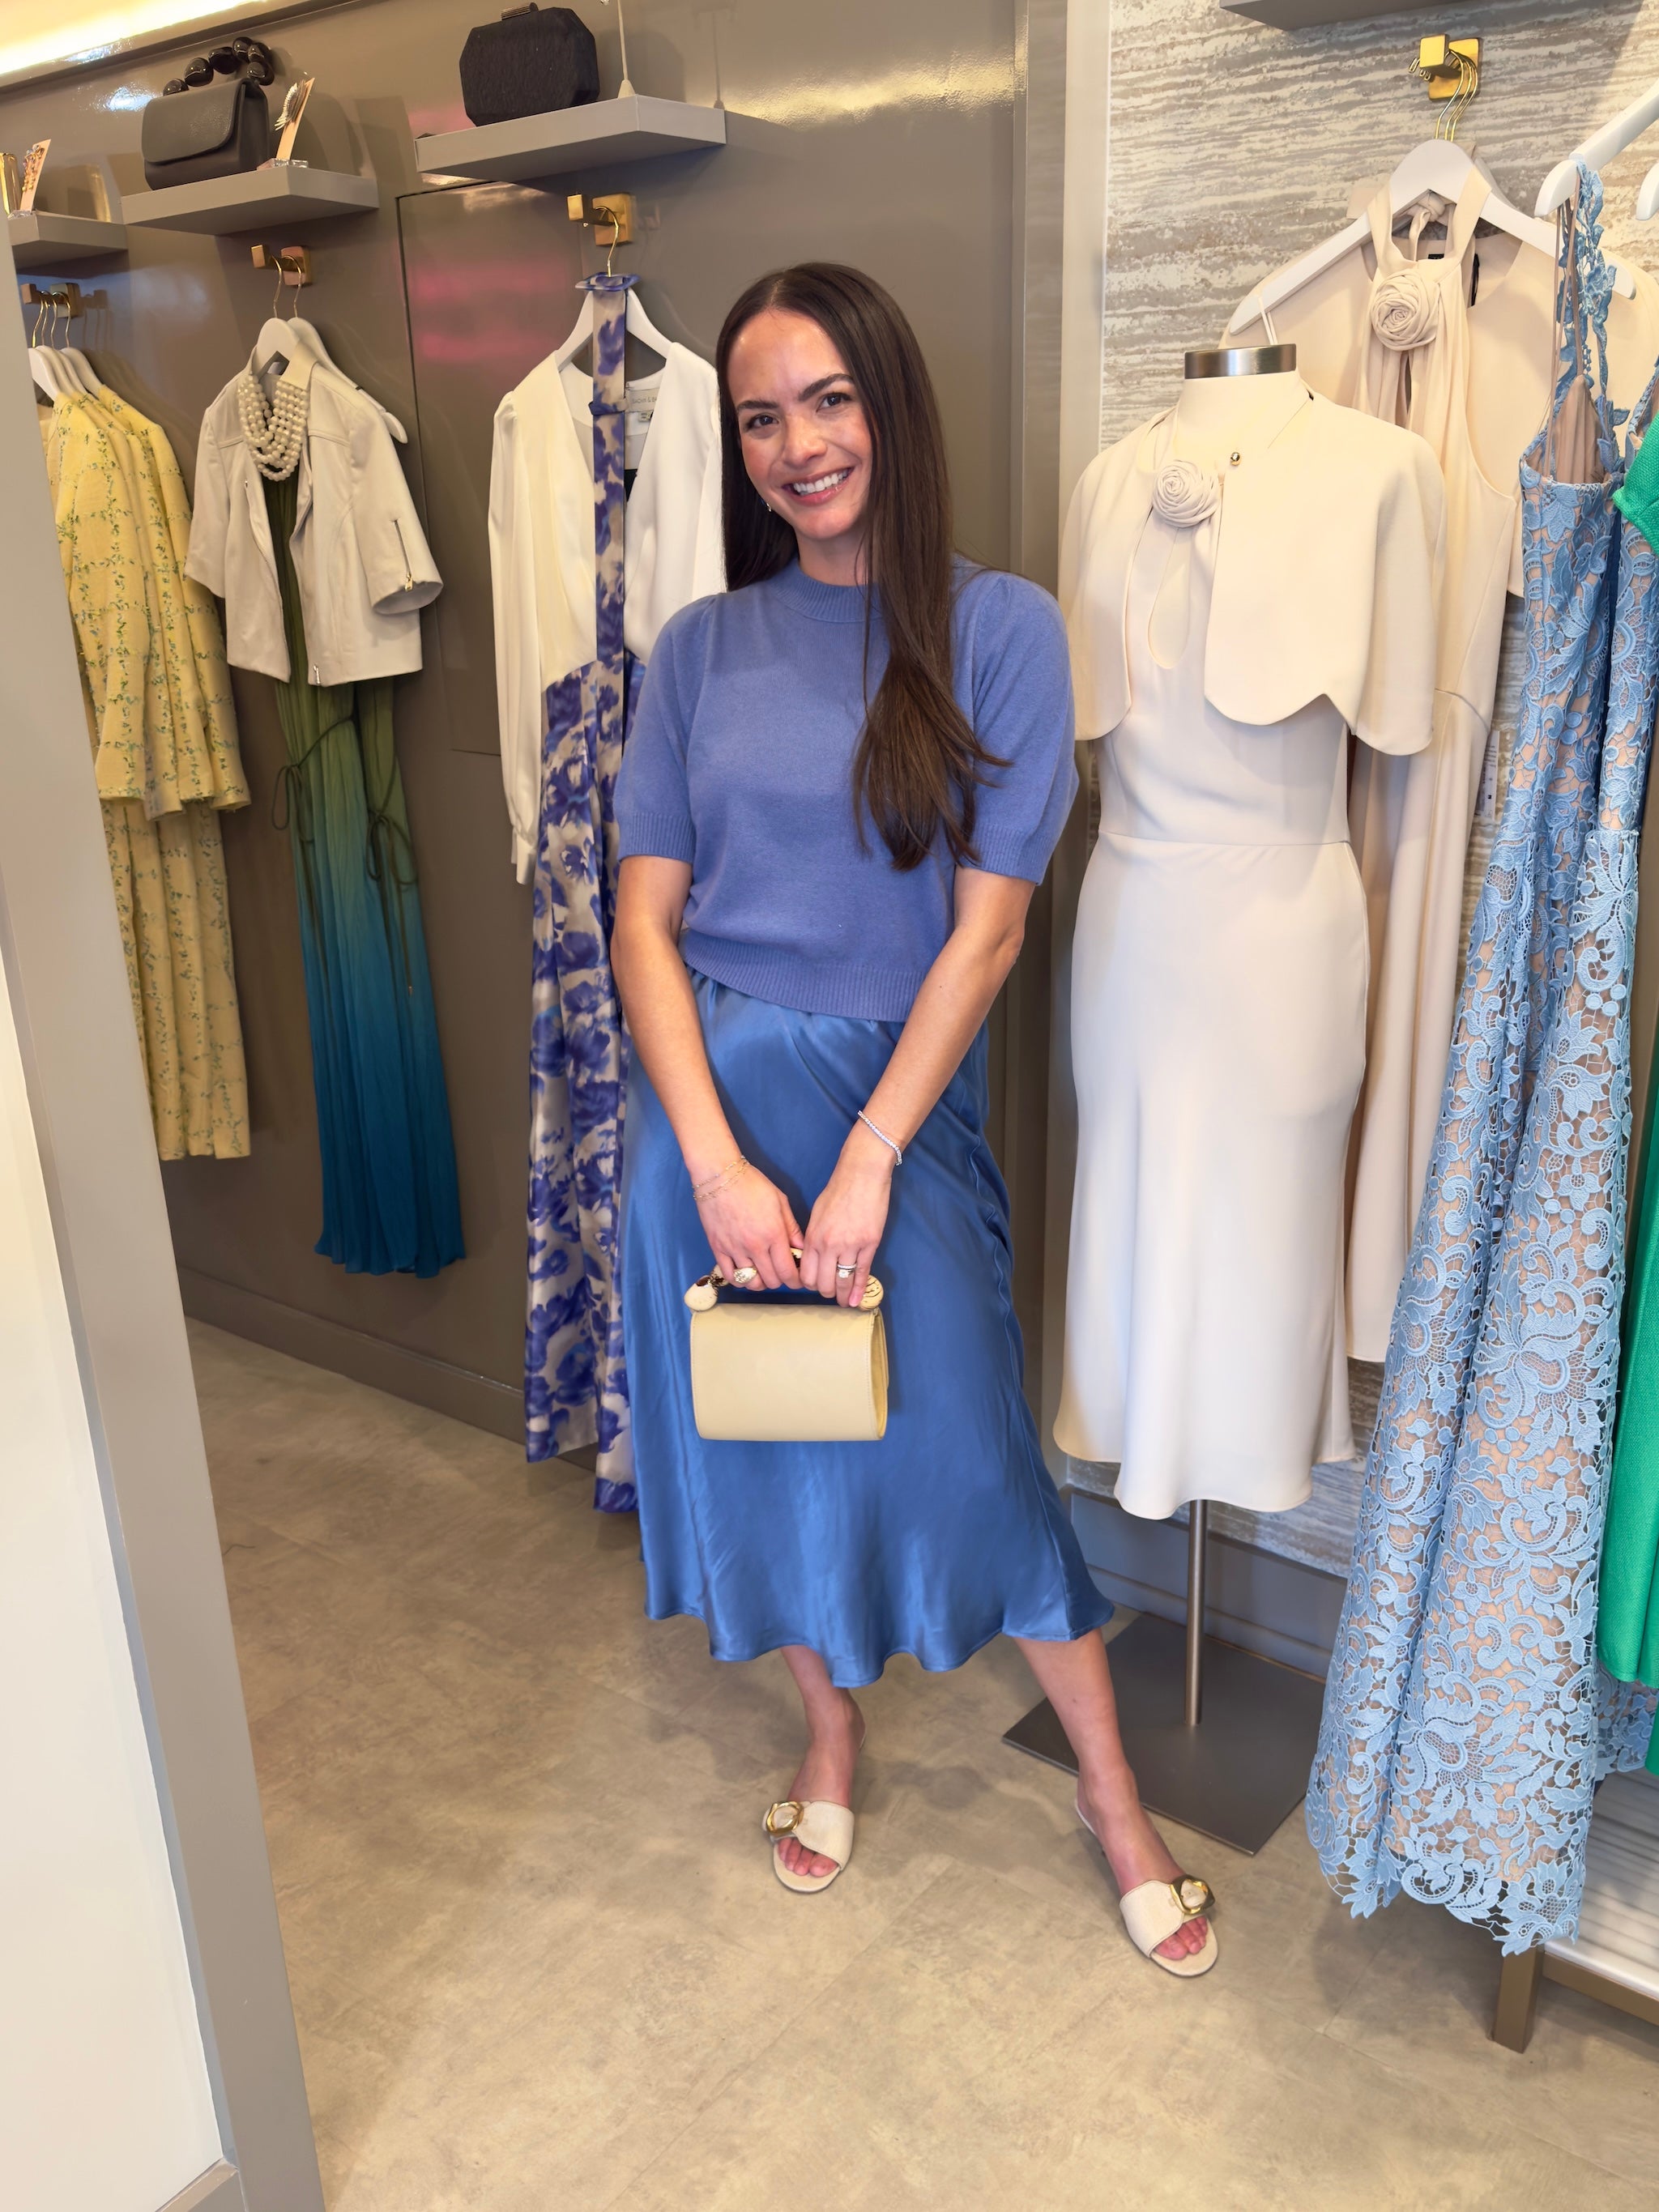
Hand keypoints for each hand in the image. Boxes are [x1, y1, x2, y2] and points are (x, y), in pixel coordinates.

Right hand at [697, 1165, 801, 1289]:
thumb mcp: (780, 1202)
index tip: (797, 1279)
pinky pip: (730, 1276)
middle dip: (780, 1280)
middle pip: (772, 1280)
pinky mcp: (718, 1249)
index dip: (796, 1281)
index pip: (788, 1271)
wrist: (719, 1176)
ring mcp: (735, 1249)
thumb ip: (792, 1228)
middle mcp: (755, 1246)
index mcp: (774, 1234)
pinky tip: (746, 1273)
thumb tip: (802, 1248)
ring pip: (751, 1282)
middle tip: (781, 1272)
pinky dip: (740, 1281)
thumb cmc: (752, 1184)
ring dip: (761, 1282)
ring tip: (763, 1273)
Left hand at [800, 1122, 894, 1307]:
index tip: (815, 1285)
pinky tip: (857, 1300)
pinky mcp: (869, 1244)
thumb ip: (813, 1237)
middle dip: (826, 1291)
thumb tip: (812, 1256)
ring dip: (842, 1295)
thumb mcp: (816, 1214)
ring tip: (844, 1303)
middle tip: (830, 1293)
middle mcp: (829, 1245)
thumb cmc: (838, 1190)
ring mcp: (850, 1246)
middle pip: (823, 1282)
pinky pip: (862, 1273)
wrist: (861, 1175)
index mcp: (813, 1237)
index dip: (810, 1284)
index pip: (807, 1274)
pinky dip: (859, 1289)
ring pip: (843, 1281)